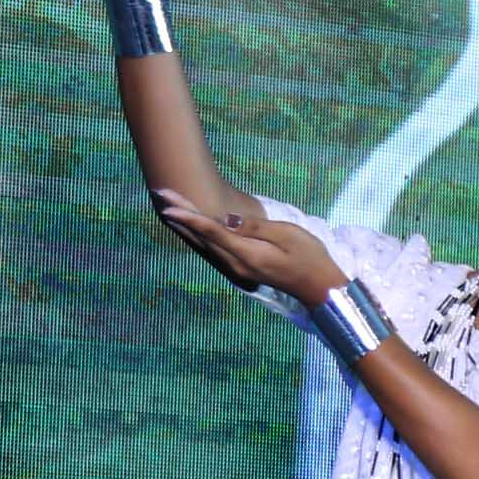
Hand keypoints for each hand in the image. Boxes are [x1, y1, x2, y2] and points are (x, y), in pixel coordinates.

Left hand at [152, 187, 346, 302]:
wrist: (319, 286)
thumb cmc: (310, 256)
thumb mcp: (288, 235)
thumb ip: (255, 227)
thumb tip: (226, 218)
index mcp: (247, 255)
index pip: (212, 231)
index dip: (188, 216)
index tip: (168, 204)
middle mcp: (236, 264)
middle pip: (202, 236)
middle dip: (180, 214)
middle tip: (159, 192)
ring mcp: (237, 268)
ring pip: (204, 243)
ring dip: (185, 223)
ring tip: (166, 204)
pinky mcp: (241, 267)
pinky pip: (213, 248)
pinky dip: (198, 233)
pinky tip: (189, 225)